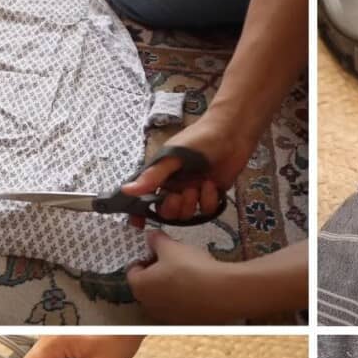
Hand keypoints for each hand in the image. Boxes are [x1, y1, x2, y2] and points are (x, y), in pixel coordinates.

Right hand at [122, 111, 255, 223]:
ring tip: (198, 185)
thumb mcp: (173, 156)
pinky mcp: (211, 195)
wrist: (232, 132)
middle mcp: (175, 185)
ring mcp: (193, 191)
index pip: (145, 197)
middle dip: (172, 208)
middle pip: (166, 211)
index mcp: (161, 175)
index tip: (137, 224)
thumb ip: (153, 176)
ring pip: (186, 214)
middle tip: (179, 196)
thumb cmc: (199, 138)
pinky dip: (208, 200)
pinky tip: (212, 184)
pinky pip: (205, 210)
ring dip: (191, 204)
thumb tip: (126, 191)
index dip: (139, 212)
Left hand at [127, 230, 243, 322]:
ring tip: (188, 272)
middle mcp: (148, 305)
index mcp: (139, 286)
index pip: (133, 269)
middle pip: (147, 284)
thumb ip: (156, 240)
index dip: (144, 257)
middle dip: (156, 272)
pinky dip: (184, 296)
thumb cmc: (191, 268)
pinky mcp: (184, 321)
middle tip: (173, 259)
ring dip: (170, 285)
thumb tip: (151, 236)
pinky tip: (197, 286)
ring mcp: (166, 316)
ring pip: (163, 296)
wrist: (222, 292)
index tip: (158, 250)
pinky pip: (179, 306)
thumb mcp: (171, 246)